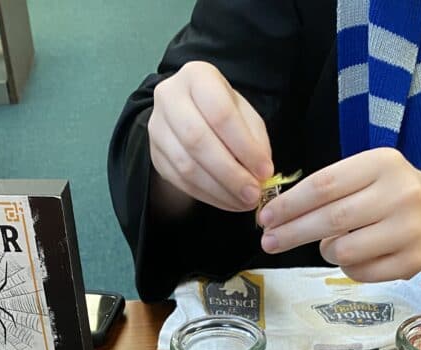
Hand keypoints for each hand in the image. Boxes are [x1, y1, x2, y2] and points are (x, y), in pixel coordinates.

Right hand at [148, 61, 273, 212]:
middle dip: (230, 173)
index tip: (265, 171)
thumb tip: (261, 172)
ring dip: (220, 190)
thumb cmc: (221, 110)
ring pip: (187, 166)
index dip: (244, 146)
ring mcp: (157, 128)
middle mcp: (169, 97)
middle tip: (253, 194)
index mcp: (196, 77)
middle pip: (198, 140)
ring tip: (244, 201)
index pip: (220, 114)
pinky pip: (180, 182)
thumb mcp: (243, 113)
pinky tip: (228, 201)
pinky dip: (208, 196)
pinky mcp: (155, 155)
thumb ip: (255, 139)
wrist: (188, 113)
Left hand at [258, 147, 420, 279]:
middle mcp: (400, 194)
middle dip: (292, 233)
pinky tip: (354, 256)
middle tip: (268, 242)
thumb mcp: (366, 174)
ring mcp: (408, 230)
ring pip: (343, 251)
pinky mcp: (411, 262)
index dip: (290, 204)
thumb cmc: (390, 193)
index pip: (324, 185)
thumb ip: (329, 189)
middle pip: (330, 219)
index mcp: (383, 163)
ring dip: (325, 251)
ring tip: (329, 245)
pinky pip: (359, 272)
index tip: (265, 218)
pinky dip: (347, 267)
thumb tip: (278, 215)